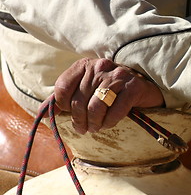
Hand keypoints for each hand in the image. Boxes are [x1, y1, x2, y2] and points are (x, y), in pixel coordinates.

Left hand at [39, 58, 163, 133]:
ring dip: (94, 123)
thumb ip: (65, 99)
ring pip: (96, 107)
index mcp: (86, 65)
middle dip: (79, 120)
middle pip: (79, 100)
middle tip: (83, 129)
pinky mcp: (133, 87)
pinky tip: (109, 123)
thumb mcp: (87, 90)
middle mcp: (101, 66)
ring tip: (96, 128)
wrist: (144, 88)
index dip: (62, 105)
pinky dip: (110, 122)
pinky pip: (115, 111)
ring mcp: (118, 76)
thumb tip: (43, 114)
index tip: (69, 114)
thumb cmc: (111, 91)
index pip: (63, 86)